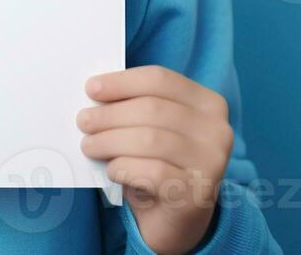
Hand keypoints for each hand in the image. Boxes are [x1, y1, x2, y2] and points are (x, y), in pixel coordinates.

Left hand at [78, 65, 232, 254]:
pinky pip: (151, 171)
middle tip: (83, 121)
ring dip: (110, 141)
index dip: (122, 82)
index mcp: (208, 103)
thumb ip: (134, 106)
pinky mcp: (196, 193)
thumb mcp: (152, 128)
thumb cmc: (158, 165)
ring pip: (150, 139)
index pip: (160, 79)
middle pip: (152, 108)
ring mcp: (211, 162)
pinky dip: (123, 167)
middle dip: (110, 114)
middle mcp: (217, 130)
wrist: (176, 220)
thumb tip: (95, 92)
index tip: (91, 88)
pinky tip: (112, 170)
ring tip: (89, 145)